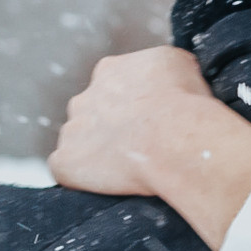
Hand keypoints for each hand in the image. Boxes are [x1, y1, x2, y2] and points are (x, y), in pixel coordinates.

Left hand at [51, 47, 250, 250]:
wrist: (174, 138)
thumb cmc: (184, 103)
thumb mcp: (182, 65)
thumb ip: (163, 68)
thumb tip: (169, 76)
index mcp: (110, 71)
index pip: (114, 86)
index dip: (131, 104)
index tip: (148, 119)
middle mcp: (84, 98)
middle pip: (91, 114)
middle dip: (109, 127)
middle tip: (138, 145)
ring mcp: (72, 132)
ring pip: (79, 142)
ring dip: (96, 153)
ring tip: (126, 169)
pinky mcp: (66, 163)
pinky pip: (68, 171)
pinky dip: (83, 179)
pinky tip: (108, 185)